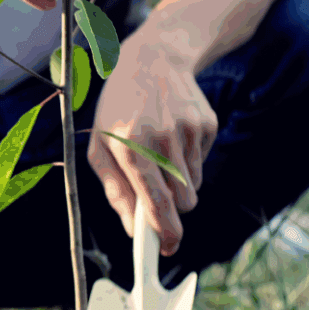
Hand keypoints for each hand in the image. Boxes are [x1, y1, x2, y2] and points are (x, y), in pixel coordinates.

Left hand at [86, 37, 217, 255]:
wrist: (153, 60)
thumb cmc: (118, 110)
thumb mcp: (101, 147)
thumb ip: (116, 191)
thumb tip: (132, 230)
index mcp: (131, 146)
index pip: (156, 201)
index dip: (164, 232)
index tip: (166, 250)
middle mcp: (163, 139)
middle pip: (183, 203)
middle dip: (172, 209)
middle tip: (156, 196)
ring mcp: (189, 131)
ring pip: (193, 186)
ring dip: (178, 183)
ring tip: (159, 154)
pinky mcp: (207, 125)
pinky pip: (202, 164)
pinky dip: (188, 160)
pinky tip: (172, 136)